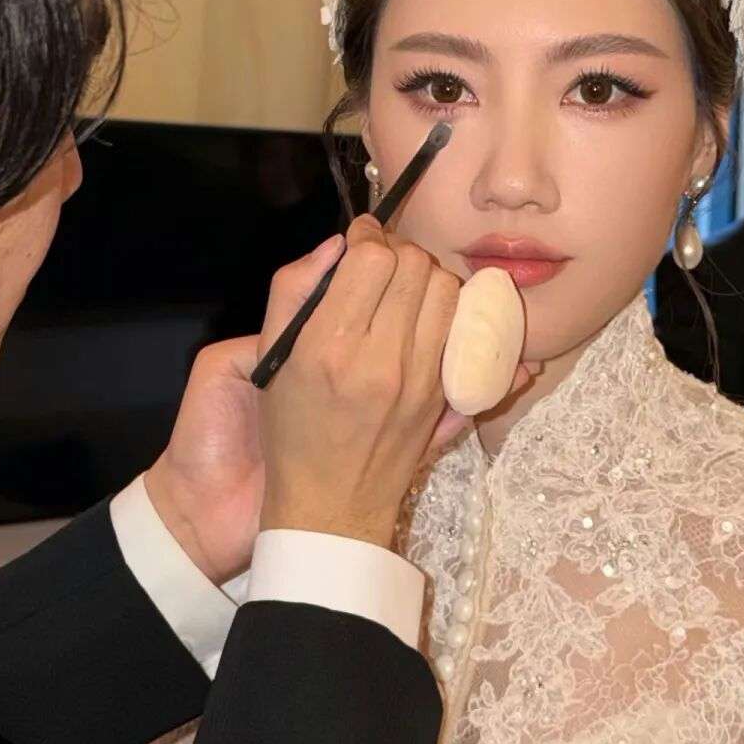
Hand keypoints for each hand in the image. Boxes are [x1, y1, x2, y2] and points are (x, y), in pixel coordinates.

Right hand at [145, 223, 528, 581]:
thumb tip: (338, 243)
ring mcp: (421, 380)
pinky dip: (458, 313)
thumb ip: (294, 290)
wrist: (330, 506)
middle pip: (416, 266)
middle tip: (383, 265)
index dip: (368, 236)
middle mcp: (381, 360)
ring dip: (428, 279)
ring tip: (406, 293)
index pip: (372, 258)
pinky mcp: (446, 397)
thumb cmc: (291, 429)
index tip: (361, 239)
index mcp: (329, 346)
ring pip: (448, 291)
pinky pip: (472, 333)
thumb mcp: (271, 358)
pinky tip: (436, 318)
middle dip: (399, 252)